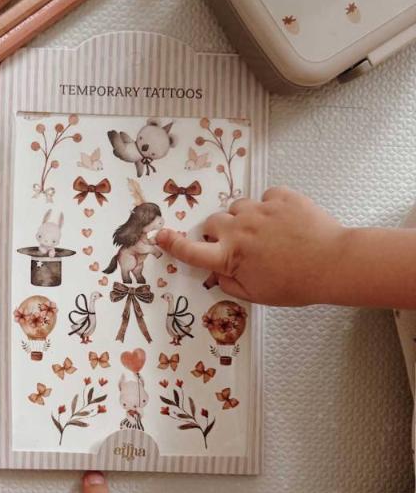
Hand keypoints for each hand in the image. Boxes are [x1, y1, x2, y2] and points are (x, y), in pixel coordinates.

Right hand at [156, 187, 346, 306]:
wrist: (333, 263)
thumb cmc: (295, 285)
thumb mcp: (256, 294)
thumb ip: (229, 283)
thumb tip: (217, 273)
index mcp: (229, 257)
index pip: (191, 250)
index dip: (172, 243)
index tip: (160, 235)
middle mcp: (238, 230)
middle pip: (212, 223)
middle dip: (218, 232)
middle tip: (236, 243)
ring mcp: (259, 210)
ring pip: (238, 207)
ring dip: (243, 218)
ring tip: (264, 231)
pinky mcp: (280, 197)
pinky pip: (266, 197)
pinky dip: (270, 207)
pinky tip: (284, 221)